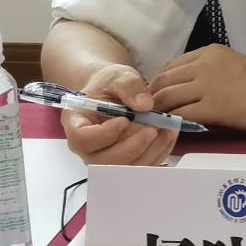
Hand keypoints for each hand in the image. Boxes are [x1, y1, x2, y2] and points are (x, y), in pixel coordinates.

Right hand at [60, 64, 177, 165]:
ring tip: (166, 129)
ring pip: (125, 169)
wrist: (114, 94)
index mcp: (76, 124)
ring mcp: (105, 159)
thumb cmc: (110, 85)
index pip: (83, 139)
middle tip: (152, 128)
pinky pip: (141, 167)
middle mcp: (87, 148)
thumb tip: (145, 104)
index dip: (104, 135)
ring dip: (149, 152)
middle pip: (105, 161)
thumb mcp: (118, 76)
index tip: (125, 120)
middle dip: (132, 147)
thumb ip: (129, 87)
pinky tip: (168, 135)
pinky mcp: (125, 163)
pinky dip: (158, 153)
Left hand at [149, 46, 245, 133]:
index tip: (155, 97)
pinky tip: (167, 131)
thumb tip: (190, 88)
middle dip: (151, 97)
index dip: (159, 83)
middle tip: (147, 113)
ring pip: (166, 97)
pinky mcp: (212, 107)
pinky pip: (180, 115)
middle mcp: (204, 64)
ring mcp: (207, 85)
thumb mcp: (235, 66)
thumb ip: (211, 72)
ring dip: (156, 112)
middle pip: (163, 80)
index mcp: (210, 52)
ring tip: (152, 124)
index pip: (171, 66)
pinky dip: (169, 123)